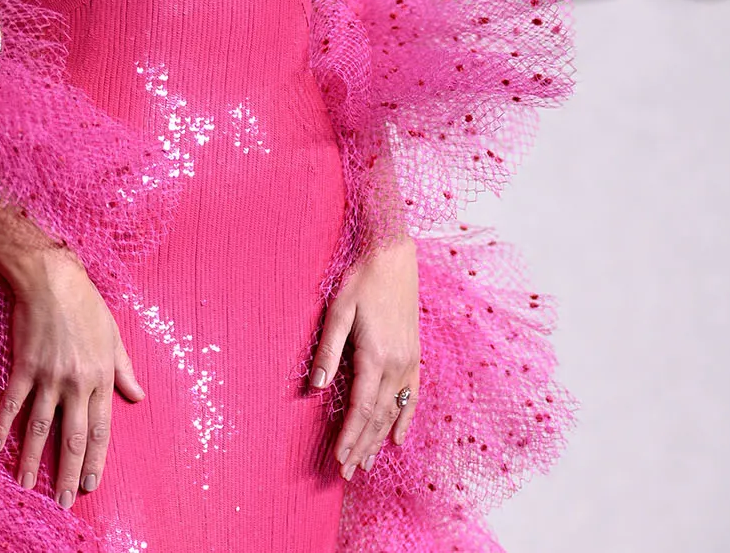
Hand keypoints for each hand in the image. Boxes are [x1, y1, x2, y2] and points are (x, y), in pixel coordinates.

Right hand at [0, 246, 144, 507]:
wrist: (52, 279)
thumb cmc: (86, 305)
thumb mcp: (113, 336)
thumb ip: (125, 370)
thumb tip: (138, 396)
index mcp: (100, 378)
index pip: (101, 430)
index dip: (96, 461)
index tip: (91, 485)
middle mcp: (76, 383)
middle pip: (72, 437)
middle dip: (69, 473)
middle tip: (64, 502)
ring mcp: (48, 376)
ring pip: (40, 428)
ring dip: (33, 460)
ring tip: (26, 487)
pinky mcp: (24, 366)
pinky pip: (12, 403)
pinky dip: (1, 426)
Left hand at [308, 235, 419, 478]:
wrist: (394, 257)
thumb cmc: (362, 280)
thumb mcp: (338, 311)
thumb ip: (328, 350)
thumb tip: (315, 386)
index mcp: (375, 355)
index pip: (361, 407)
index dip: (350, 436)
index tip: (338, 459)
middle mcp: (397, 364)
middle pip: (378, 416)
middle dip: (362, 445)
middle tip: (347, 472)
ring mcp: (409, 361)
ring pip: (395, 410)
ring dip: (379, 438)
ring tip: (367, 463)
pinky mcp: (415, 355)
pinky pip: (412, 395)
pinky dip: (405, 419)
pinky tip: (398, 437)